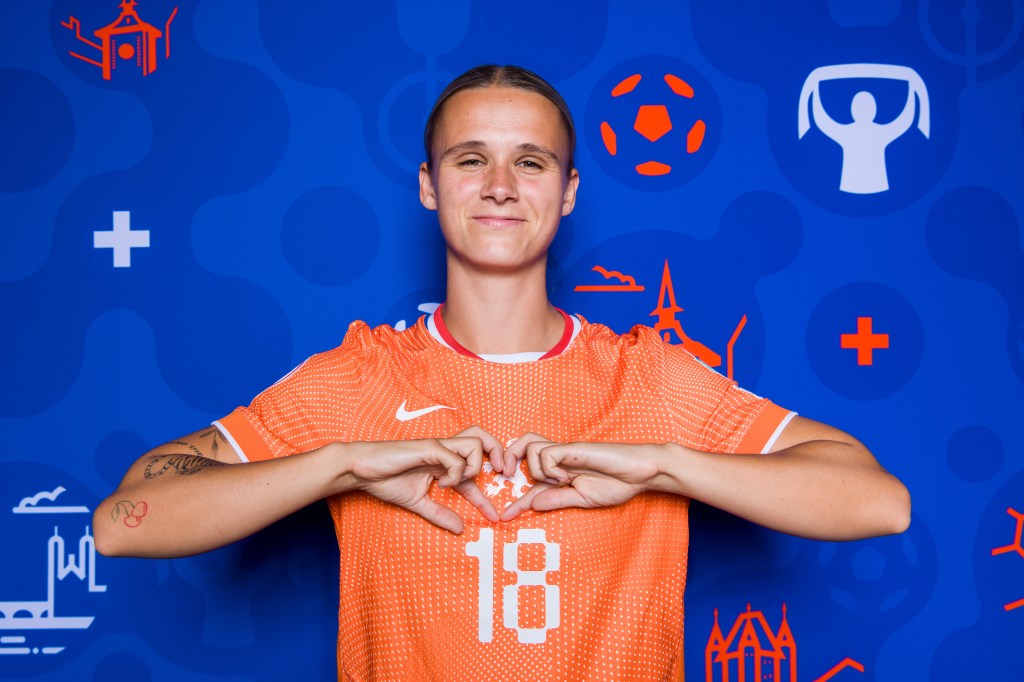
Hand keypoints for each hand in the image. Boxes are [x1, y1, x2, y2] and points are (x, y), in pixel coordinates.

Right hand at [346, 426, 502, 532]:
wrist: (362, 470)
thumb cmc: (387, 480)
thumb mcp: (418, 503)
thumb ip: (439, 514)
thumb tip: (459, 529)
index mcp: (445, 462)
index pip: (476, 470)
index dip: (488, 496)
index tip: (494, 516)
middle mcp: (446, 450)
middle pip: (483, 437)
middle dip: (499, 453)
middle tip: (501, 474)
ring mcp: (438, 446)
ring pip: (475, 443)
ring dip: (474, 466)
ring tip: (459, 482)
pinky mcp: (429, 447)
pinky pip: (454, 457)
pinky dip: (455, 473)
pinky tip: (441, 483)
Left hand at [500, 433, 664, 520]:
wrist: (641, 473)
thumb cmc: (617, 484)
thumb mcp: (582, 499)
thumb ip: (558, 500)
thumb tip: (534, 506)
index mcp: (561, 469)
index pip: (531, 481)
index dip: (517, 500)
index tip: (505, 516)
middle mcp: (560, 457)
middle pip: (523, 445)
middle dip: (509, 460)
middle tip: (508, 477)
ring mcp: (566, 451)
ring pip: (531, 448)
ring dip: (536, 469)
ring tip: (555, 481)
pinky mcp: (574, 447)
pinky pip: (547, 453)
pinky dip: (550, 468)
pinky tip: (565, 477)